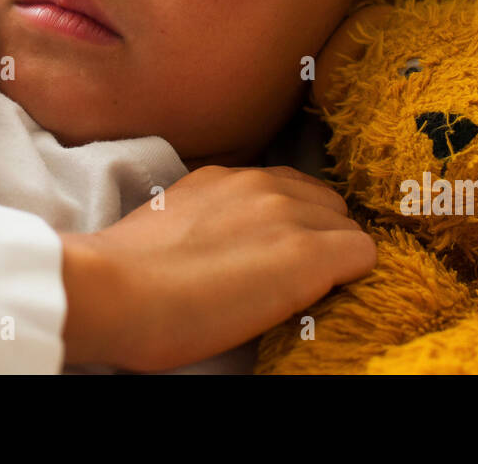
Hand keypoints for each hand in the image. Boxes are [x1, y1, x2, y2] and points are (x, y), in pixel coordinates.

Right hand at [59, 165, 377, 370]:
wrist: (114, 291)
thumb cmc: (124, 276)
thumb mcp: (170, 225)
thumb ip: (207, 219)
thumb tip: (224, 246)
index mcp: (226, 177)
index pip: (289, 190)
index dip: (291, 228)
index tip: (273, 261)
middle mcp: (262, 183)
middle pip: (326, 206)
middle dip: (318, 239)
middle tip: (288, 282)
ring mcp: (287, 214)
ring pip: (347, 228)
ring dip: (332, 259)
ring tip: (298, 296)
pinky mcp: (307, 253)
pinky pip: (363, 255)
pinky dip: (350, 278)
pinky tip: (317, 301)